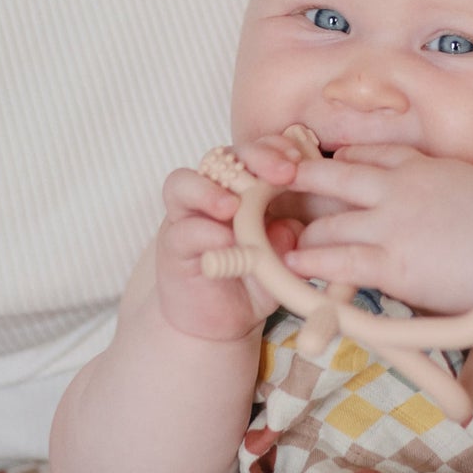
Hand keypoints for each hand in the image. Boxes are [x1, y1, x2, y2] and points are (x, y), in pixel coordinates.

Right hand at [155, 132, 307, 342]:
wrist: (218, 323)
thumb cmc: (252, 282)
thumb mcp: (282, 262)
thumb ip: (289, 242)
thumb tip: (293, 227)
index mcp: (241, 189)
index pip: (254, 153)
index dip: (275, 148)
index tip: (300, 160)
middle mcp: (211, 195)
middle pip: (222, 157)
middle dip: (254, 158)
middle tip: (282, 173)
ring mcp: (187, 218)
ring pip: (183, 183)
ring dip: (209, 190)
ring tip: (232, 206)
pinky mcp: (172, 248)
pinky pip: (181, 231)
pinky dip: (202, 232)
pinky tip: (223, 239)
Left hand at [281, 146, 472, 312]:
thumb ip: (447, 184)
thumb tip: (439, 191)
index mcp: (426, 167)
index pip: (375, 153)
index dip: (346, 158)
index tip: (331, 162)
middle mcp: (401, 189)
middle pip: (338, 176)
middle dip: (305, 179)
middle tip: (279, 184)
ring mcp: (391, 225)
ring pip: (330, 221)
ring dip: (307, 231)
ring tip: (289, 239)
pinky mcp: (389, 264)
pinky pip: (337, 260)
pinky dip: (311, 261)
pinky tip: (292, 264)